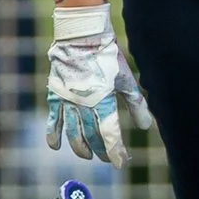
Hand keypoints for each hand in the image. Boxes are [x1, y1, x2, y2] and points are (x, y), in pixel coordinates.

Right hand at [46, 6, 152, 168]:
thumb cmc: (107, 56)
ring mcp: (68, 101)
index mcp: (104, 101)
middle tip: (107, 158)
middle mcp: (84, 105)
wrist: (80, 35)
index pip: (110, 135)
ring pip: (73, 133)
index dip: (116, 152)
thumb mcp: (126, 78)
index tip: (121, 163)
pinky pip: (53, 120)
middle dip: (101, 151)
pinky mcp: (55, 95)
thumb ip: (136, 104)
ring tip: (87, 155)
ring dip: (80, 147)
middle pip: (92, 137)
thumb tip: (145, 127)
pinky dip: (53, 134)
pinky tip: (55, 146)